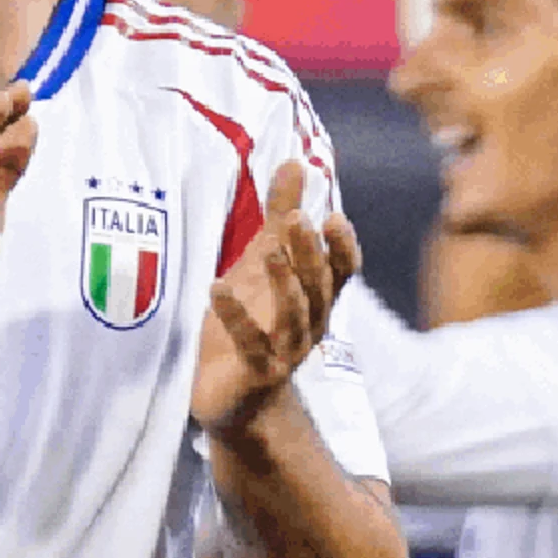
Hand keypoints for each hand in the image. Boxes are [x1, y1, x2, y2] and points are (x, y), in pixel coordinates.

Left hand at [195, 162, 359, 430]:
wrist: (233, 397)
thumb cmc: (254, 322)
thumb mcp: (262, 263)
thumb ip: (278, 214)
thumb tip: (296, 160)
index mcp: (316, 297)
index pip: (342, 271)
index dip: (341, 247)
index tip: (333, 217)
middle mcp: (310, 324)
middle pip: (319, 286)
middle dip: (310, 254)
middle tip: (297, 219)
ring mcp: (286, 351)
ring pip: (296, 316)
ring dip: (285, 283)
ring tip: (269, 253)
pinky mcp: (256, 373)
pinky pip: (250, 344)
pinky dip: (236, 319)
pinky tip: (216, 289)